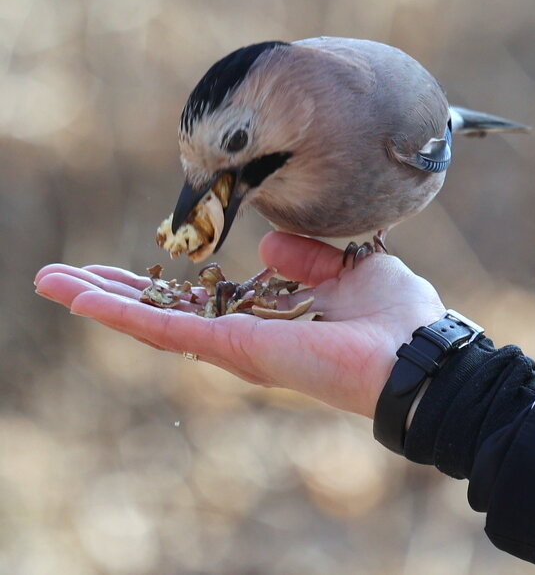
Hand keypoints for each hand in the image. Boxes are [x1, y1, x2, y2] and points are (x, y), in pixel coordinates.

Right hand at [34, 232, 445, 416]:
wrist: (417, 353)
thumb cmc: (394, 314)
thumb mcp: (346, 266)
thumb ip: (305, 257)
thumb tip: (269, 246)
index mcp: (264, 317)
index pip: (195, 301)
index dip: (156, 287)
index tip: (120, 271)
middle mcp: (240, 334)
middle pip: (161, 313)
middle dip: (111, 294)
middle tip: (59, 278)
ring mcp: (232, 344)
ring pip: (151, 323)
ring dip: (101, 302)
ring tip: (52, 283)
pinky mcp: (233, 348)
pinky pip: (167, 329)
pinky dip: (124, 315)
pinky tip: (85, 298)